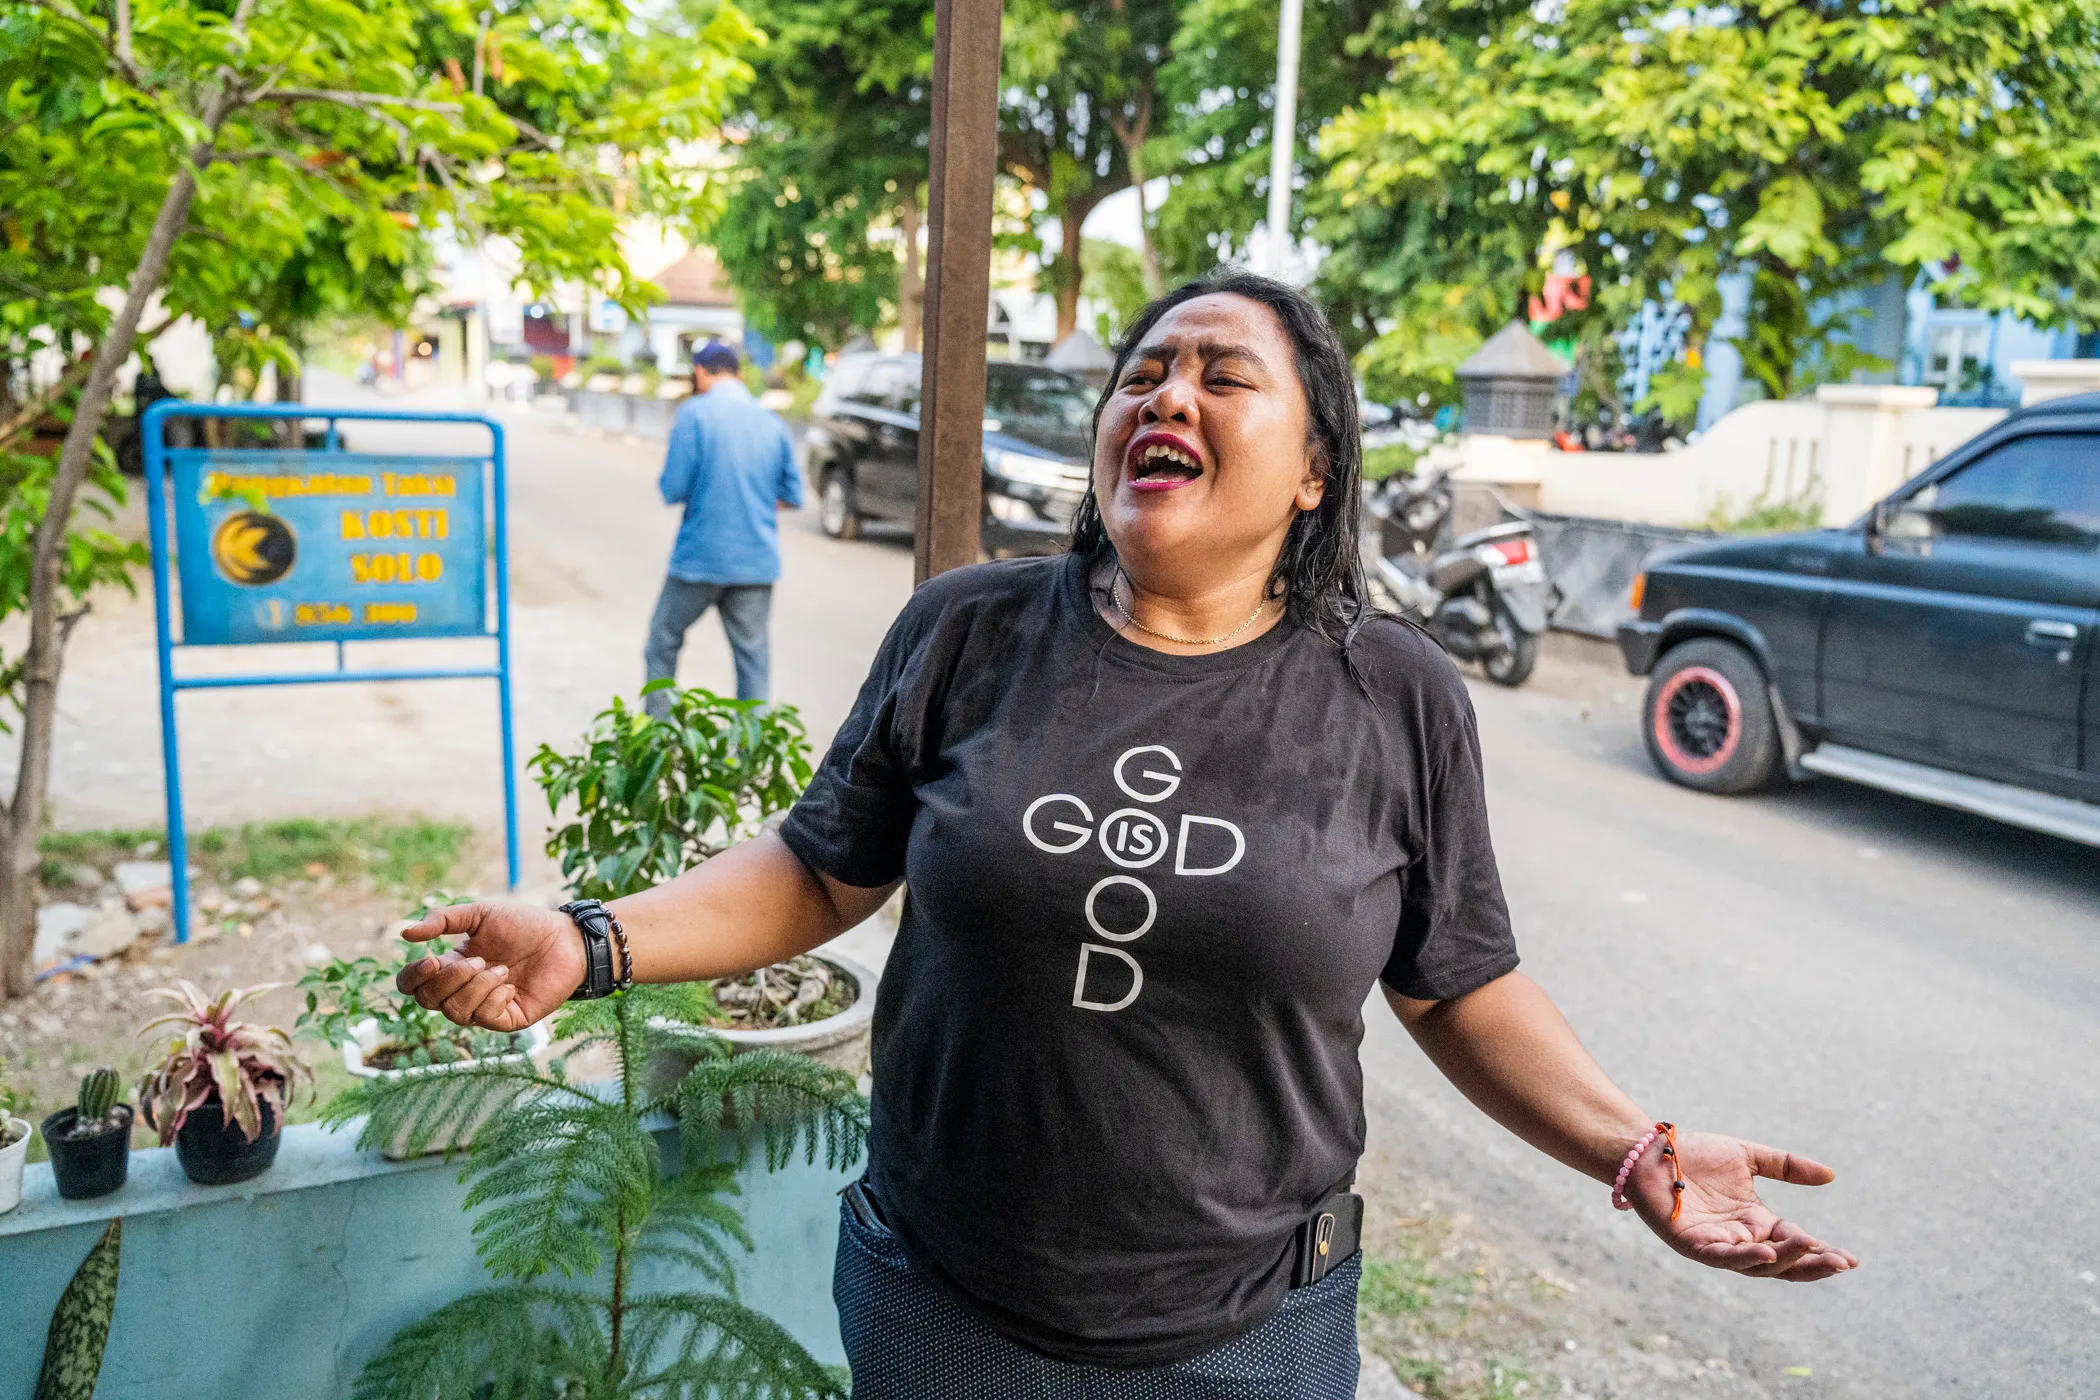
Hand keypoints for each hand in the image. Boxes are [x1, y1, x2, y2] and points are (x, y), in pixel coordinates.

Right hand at [394, 902, 584, 1031]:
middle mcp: (462, 991)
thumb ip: (443, 920)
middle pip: (428, 1000)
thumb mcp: (480, 914)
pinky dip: (494, 998)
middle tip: (478, 960)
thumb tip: (404, 933)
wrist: (564, 938)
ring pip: (454, 1011)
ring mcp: (484, 1008)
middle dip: (450, 980)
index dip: (413, 977)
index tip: (432, 959)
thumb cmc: (523, 925)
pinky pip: (483, 1018)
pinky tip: (511, 985)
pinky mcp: (506, 1020)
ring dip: (475, 987)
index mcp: (451, 966)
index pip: (412, 984)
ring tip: (501, 969)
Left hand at [1627, 1129, 1858, 1281]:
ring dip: (1786, 1259)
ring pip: (1757, 1265)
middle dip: (1813, 1265)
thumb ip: (1786, 1166)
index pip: (1795, 1242)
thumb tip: (1830, 1175)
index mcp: (1755, 1221)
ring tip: (1812, 1249)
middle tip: (1841, 1263)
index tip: (1851, 1259)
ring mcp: (1716, 1244)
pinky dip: (1744, 1258)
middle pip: (1783, 1262)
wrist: (1649, 1148)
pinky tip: (1766, 1253)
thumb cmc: (1693, 1154)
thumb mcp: (1747, 1156)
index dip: (1822, 1252)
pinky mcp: (1691, 1244)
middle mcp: (1740, 1238)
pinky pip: (1722, 1257)